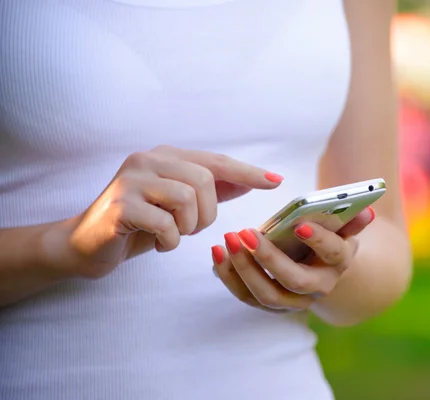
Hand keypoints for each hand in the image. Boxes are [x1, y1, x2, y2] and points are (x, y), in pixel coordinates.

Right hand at [58, 145, 282, 278]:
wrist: (85, 244)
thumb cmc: (138, 223)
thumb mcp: (177, 204)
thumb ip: (210, 190)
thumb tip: (251, 180)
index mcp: (164, 156)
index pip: (215, 161)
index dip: (247, 172)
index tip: (276, 181)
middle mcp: (147, 159)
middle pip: (206, 181)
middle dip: (207, 213)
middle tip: (189, 228)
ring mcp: (131, 180)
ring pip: (188, 200)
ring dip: (188, 228)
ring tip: (171, 234)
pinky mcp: (120, 206)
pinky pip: (166, 225)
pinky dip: (169, 242)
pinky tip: (157, 243)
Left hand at [211, 206, 375, 311]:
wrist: (321, 269)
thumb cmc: (329, 240)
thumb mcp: (343, 228)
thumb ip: (352, 220)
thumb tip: (367, 211)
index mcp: (338, 262)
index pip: (332, 252)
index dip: (317, 239)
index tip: (298, 224)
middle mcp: (317, 288)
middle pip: (292, 280)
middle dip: (268, 258)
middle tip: (246, 232)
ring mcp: (291, 301)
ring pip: (265, 294)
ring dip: (243, 268)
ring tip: (227, 240)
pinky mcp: (268, 303)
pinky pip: (245, 295)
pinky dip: (228, 275)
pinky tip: (217, 252)